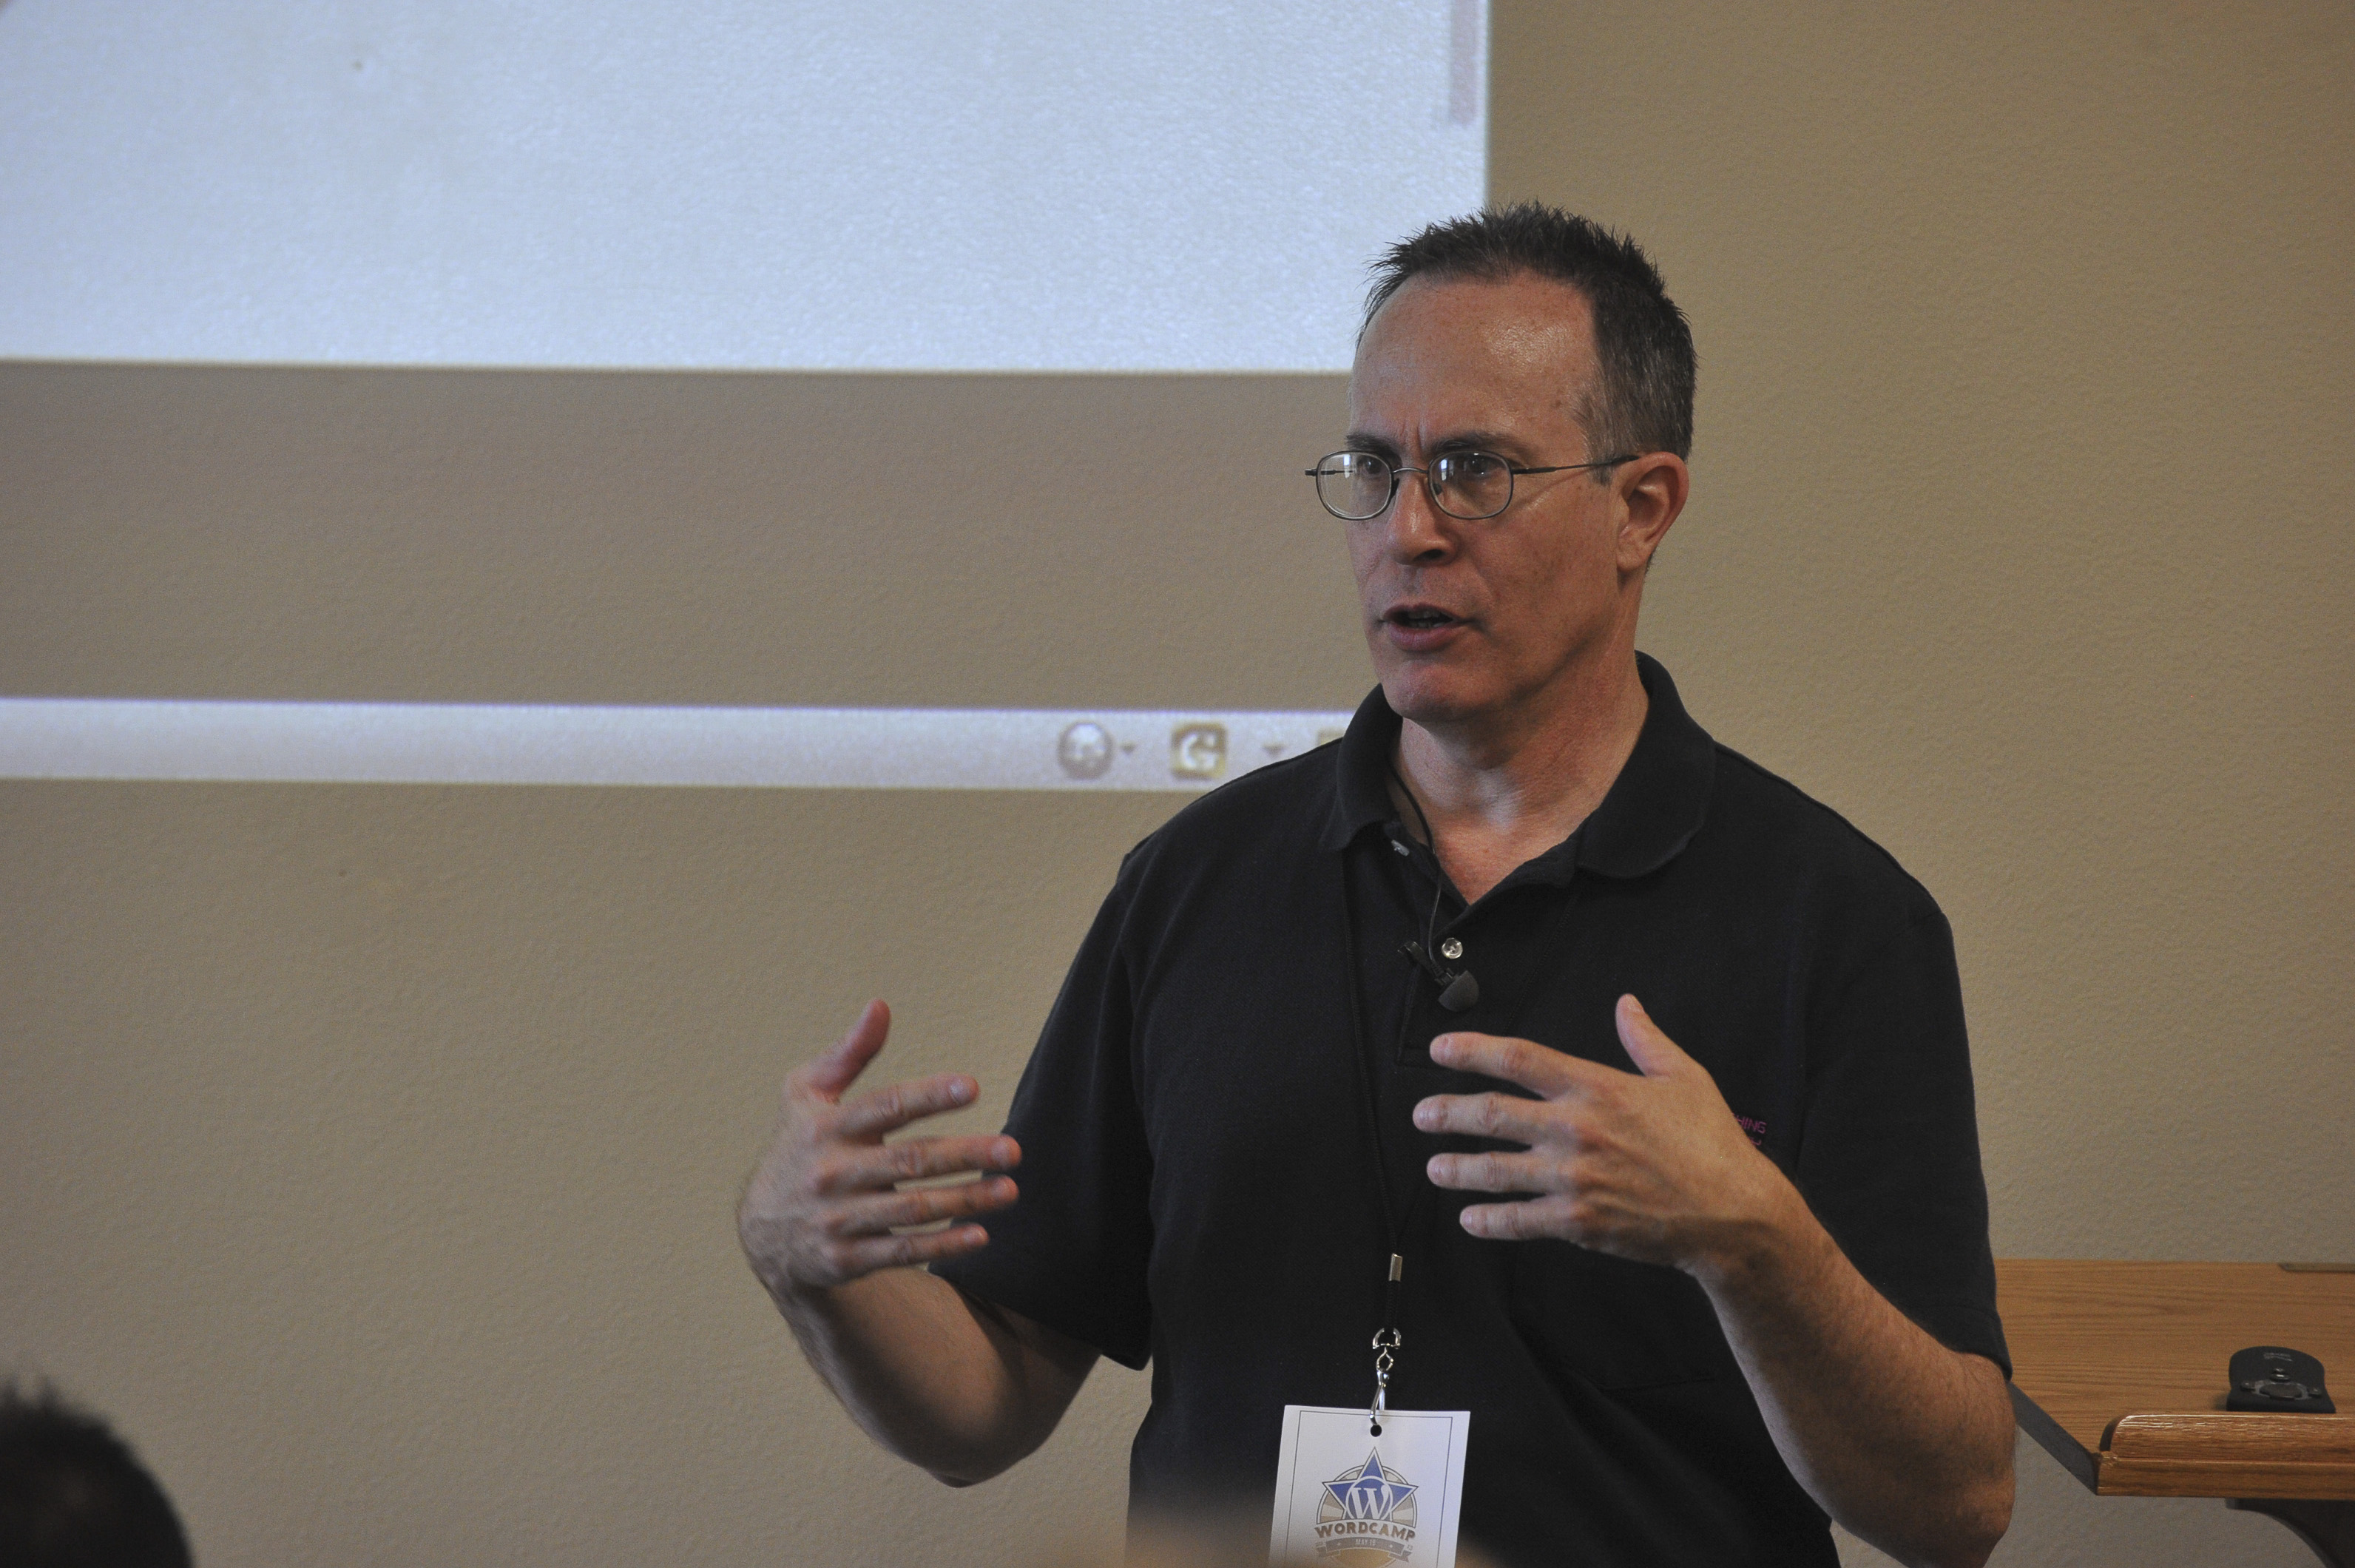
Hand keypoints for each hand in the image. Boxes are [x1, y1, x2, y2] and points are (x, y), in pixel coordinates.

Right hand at [737, 1000, 1020, 1293]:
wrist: (761, 1232)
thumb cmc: (798, 1147)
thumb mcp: (806, 1095)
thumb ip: (848, 1052)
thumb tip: (881, 1006)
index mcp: (826, 1127)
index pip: (885, 1106)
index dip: (929, 1096)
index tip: (972, 1088)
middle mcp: (832, 1172)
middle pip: (908, 1161)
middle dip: (964, 1155)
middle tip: (1013, 1151)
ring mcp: (837, 1219)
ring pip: (911, 1209)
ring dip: (965, 1200)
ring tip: (1009, 1190)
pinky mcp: (844, 1259)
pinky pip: (900, 1251)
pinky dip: (941, 1244)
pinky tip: (980, 1234)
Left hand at [1412, 994, 1796, 1276]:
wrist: (1733, 1214)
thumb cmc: (1713, 1144)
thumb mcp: (1684, 1078)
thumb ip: (1646, 1040)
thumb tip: (1627, 1004)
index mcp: (1597, 1087)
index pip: (1519, 1059)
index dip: (1472, 1051)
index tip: (1439, 1050)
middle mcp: (1576, 1129)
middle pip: (1493, 1115)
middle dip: (1449, 1114)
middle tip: (1422, 1115)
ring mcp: (1573, 1178)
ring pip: (1496, 1171)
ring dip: (1457, 1169)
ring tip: (1434, 1167)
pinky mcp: (1578, 1222)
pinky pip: (1520, 1221)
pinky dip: (1490, 1221)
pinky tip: (1471, 1219)